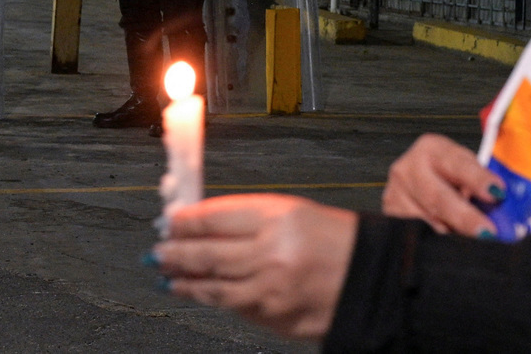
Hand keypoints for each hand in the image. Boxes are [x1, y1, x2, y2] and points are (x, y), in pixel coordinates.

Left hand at [155, 194, 357, 339]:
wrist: (373, 280)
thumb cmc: (337, 240)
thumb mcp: (294, 212)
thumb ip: (249, 217)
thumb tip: (201, 223)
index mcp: (279, 216)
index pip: (215, 216)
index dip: (185, 220)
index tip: (169, 221)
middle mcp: (272, 252)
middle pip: (207, 252)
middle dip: (175, 252)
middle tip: (156, 251)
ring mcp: (271, 289)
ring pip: (213, 286)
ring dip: (183, 281)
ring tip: (165, 275)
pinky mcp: (274, 317)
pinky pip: (233, 307)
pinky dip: (210, 299)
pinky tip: (196, 293)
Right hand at [382, 133, 499, 236]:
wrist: (418, 180)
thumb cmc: (450, 176)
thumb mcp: (465, 170)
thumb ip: (482, 185)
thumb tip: (506, 209)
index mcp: (432, 148)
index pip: (457, 164)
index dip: (478, 179)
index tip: (497, 194)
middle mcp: (408, 167)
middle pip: (438, 197)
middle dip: (465, 217)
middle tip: (487, 233)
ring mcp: (395, 193)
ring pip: (427, 221)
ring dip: (453, 234)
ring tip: (474, 243)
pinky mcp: (389, 216)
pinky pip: (415, 235)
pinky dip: (436, 243)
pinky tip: (450, 246)